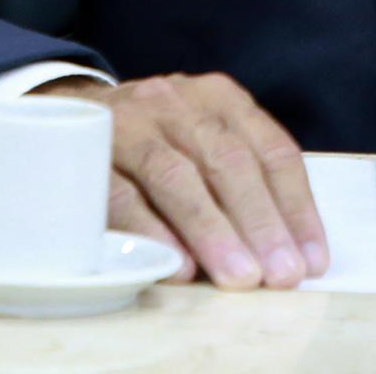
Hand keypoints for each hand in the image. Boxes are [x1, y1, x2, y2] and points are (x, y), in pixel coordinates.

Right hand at [34, 72, 327, 290]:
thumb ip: (237, 180)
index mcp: (220, 98)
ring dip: (211, 232)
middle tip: (279, 275)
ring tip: (238, 277)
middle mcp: (179, 102)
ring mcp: (130, 123)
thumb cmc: (153, 138)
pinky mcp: (87, 151)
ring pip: (177, 177)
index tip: (310, 259)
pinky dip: (151, 231)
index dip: (296, 207)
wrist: (65, 111)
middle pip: (228, 162)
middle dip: (259, 223)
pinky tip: (175, 266)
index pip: (271, 150)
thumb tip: (282, 251)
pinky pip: (120, 193)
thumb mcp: (201, 137)